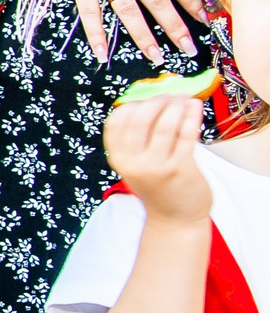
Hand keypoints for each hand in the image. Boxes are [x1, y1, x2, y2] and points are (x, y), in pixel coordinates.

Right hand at [44, 0, 204, 63]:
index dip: (192, 2)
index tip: (202, 21)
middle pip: (157, 1)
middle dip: (175, 27)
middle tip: (188, 50)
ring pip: (128, 10)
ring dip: (143, 36)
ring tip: (156, 57)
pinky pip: (89, 11)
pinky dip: (95, 33)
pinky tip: (102, 53)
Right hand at [104, 96, 211, 223]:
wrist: (175, 218)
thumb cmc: (158, 186)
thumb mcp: (137, 164)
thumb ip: (138, 139)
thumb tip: (152, 100)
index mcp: (118, 159)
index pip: (116, 122)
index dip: (131, 104)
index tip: (147, 97)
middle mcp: (134, 163)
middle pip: (140, 120)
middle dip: (156, 101)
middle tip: (169, 94)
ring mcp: (157, 167)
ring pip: (164, 125)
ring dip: (176, 106)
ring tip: (185, 97)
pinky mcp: (181, 169)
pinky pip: (186, 135)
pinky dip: (191, 117)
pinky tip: (194, 107)